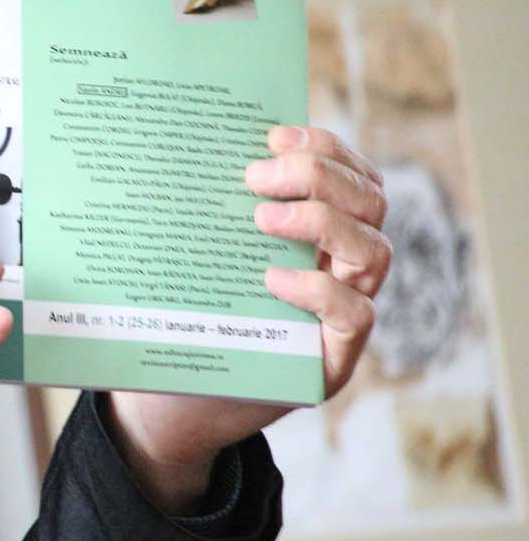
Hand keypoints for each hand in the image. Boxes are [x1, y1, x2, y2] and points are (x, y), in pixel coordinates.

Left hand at [106, 125, 390, 512]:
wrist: (165, 404)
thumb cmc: (175, 321)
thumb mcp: (186, 257)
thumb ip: (199, 211)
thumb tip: (164, 143)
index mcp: (316, 236)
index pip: (353, 177)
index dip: (327, 148)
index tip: (273, 135)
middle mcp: (341, 270)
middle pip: (371, 203)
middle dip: (321, 175)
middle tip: (255, 177)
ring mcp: (341, 317)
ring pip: (375, 250)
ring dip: (321, 222)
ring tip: (260, 219)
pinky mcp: (331, 362)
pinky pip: (356, 313)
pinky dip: (319, 289)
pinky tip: (273, 279)